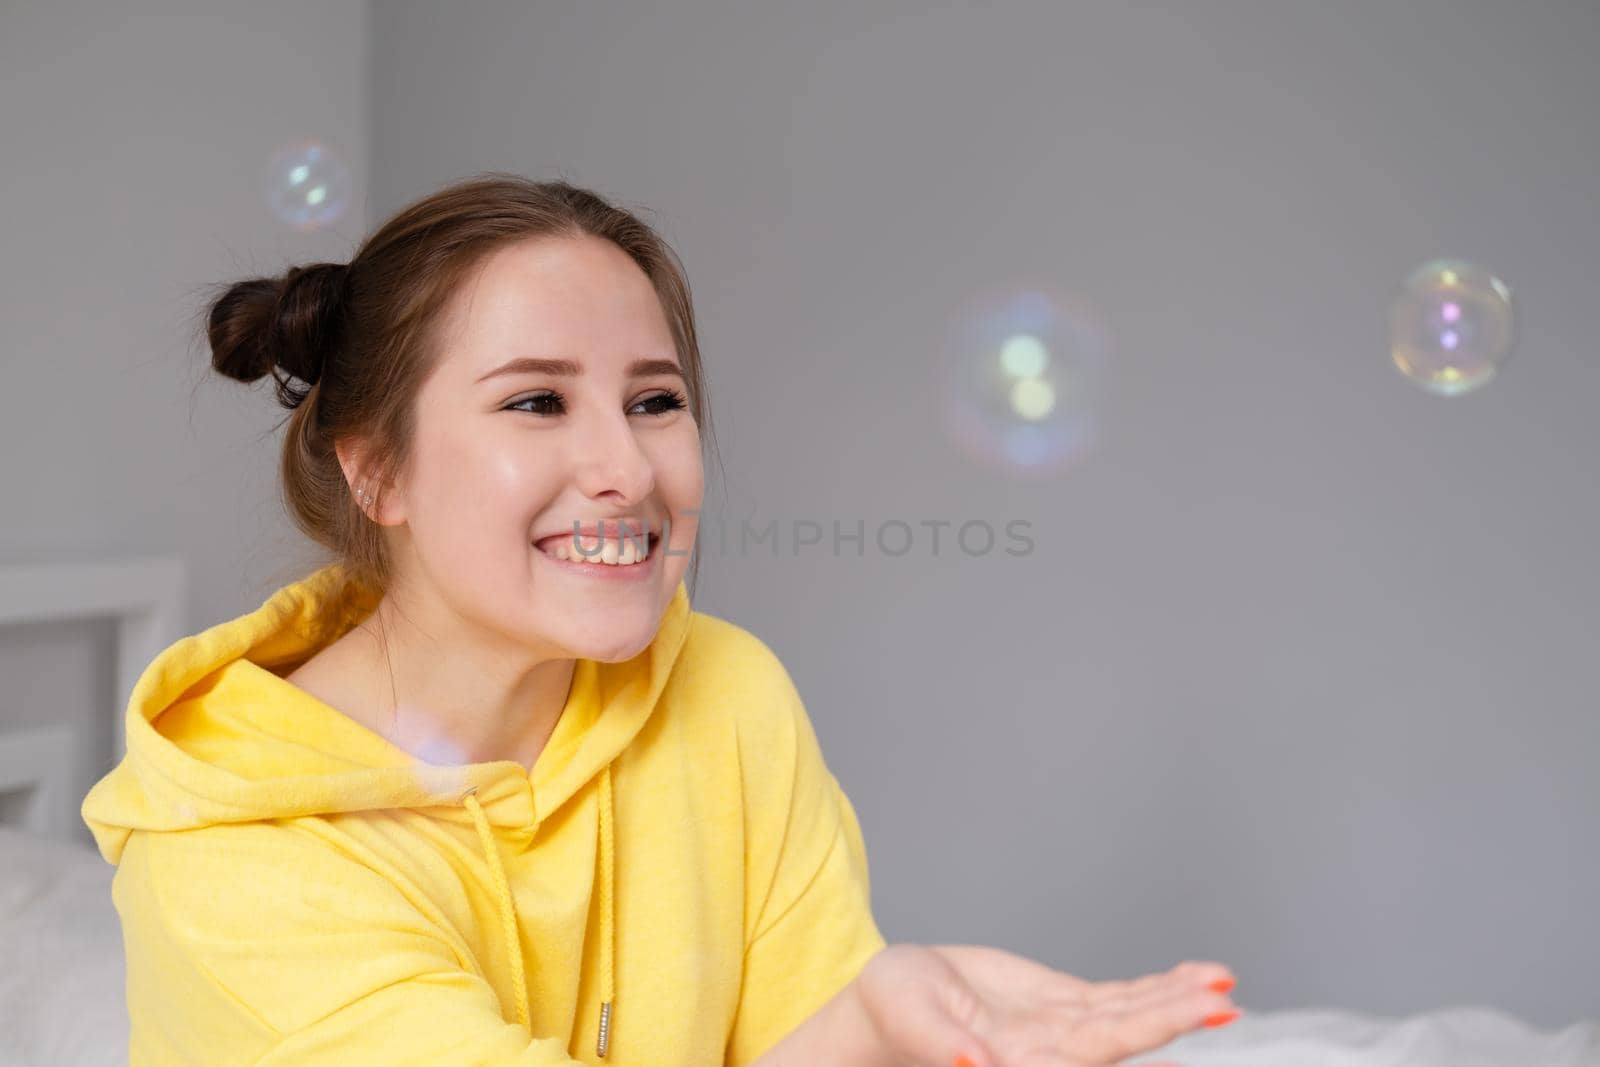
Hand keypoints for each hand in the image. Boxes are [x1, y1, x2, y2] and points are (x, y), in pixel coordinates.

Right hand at [852, 943, 1239, 1066]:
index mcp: (1012, 1062)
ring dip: (1176, 1001)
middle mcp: (1047, 1054)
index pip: (1080, 1062)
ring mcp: (1062, 1031)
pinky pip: (1122, 999)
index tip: (1173, 1047)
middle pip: (1120, 1041)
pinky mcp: (1066, 1007)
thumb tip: (973, 1063)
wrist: (893, 1004)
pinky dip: (1160, 988)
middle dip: (1170, 1020)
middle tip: (1219, 1004)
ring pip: (1129, 1016)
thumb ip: (940, 1041)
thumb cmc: (890, 1013)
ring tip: (1222, 985)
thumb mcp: (906, 1013)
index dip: (1133, 1041)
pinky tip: (1198, 980)